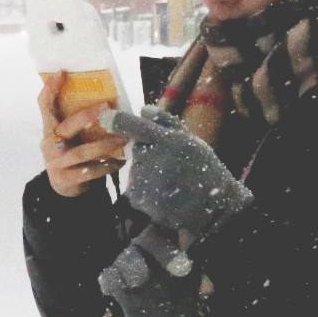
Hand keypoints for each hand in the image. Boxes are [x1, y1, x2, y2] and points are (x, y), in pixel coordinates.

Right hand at [38, 71, 127, 197]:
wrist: (63, 188)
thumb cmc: (71, 153)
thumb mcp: (69, 136)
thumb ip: (78, 122)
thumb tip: (109, 101)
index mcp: (49, 128)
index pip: (44, 105)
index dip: (50, 89)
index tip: (62, 73)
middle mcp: (49, 143)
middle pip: (66, 127)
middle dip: (86, 116)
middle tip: (107, 107)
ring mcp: (56, 163)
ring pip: (81, 152)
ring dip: (104, 145)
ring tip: (123, 139)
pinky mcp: (66, 179)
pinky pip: (89, 172)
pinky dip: (106, 166)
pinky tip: (120, 161)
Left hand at [101, 107, 252, 239]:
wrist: (213, 207)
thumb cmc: (204, 171)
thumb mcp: (191, 141)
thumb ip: (166, 123)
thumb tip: (144, 109)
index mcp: (169, 141)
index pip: (136, 126)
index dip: (118, 121)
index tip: (104, 117)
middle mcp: (155, 158)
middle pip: (136, 150)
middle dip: (147, 155)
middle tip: (168, 166)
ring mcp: (147, 179)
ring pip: (136, 170)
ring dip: (147, 174)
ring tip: (169, 183)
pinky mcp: (141, 198)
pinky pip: (135, 190)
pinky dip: (145, 193)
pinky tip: (163, 195)